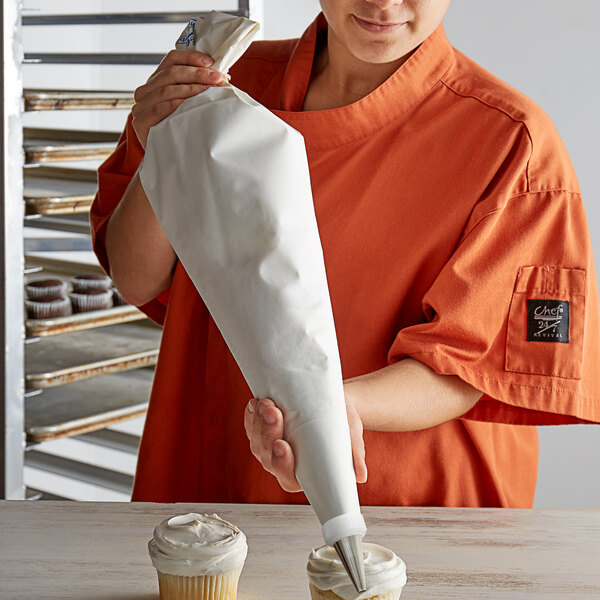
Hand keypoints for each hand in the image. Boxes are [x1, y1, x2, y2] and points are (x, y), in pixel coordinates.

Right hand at [131, 49, 226, 147]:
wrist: (171, 158)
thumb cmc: (183, 129)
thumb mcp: (189, 104)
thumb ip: (196, 87)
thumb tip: (219, 75)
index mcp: (156, 81)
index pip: (171, 60)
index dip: (190, 58)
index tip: (210, 62)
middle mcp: (146, 91)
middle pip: (170, 73)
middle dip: (197, 74)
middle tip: (217, 78)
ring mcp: (140, 106)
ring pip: (166, 89)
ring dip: (190, 88)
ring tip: (209, 90)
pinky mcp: (140, 122)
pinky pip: (158, 108)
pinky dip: (176, 104)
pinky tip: (189, 103)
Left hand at [243, 391, 366, 492]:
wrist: (335, 401)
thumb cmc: (343, 424)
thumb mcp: (351, 435)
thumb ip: (354, 454)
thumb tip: (361, 475)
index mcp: (303, 473)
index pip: (286, 477)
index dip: (282, 464)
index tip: (284, 445)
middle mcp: (282, 461)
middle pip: (267, 455)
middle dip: (268, 433)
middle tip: (274, 413)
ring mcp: (270, 445)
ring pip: (257, 439)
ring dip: (259, 422)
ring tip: (267, 403)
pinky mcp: (262, 427)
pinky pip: (251, 424)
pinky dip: (251, 415)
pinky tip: (256, 403)